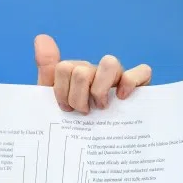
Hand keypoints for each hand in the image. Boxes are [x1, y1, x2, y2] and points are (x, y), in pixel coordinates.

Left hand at [34, 34, 151, 112]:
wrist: (89, 145)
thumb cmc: (74, 120)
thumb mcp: (53, 98)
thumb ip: (47, 67)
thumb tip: (41, 37)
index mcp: (76, 72)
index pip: (64, 68)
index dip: (61, 91)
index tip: (65, 109)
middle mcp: (97, 71)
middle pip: (83, 71)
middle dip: (78, 98)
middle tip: (83, 112)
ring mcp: (118, 76)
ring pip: (109, 63)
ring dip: (100, 90)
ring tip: (101, 108)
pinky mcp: (140, 84)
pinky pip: (142, 71)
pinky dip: (130, 82)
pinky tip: (122, 97)